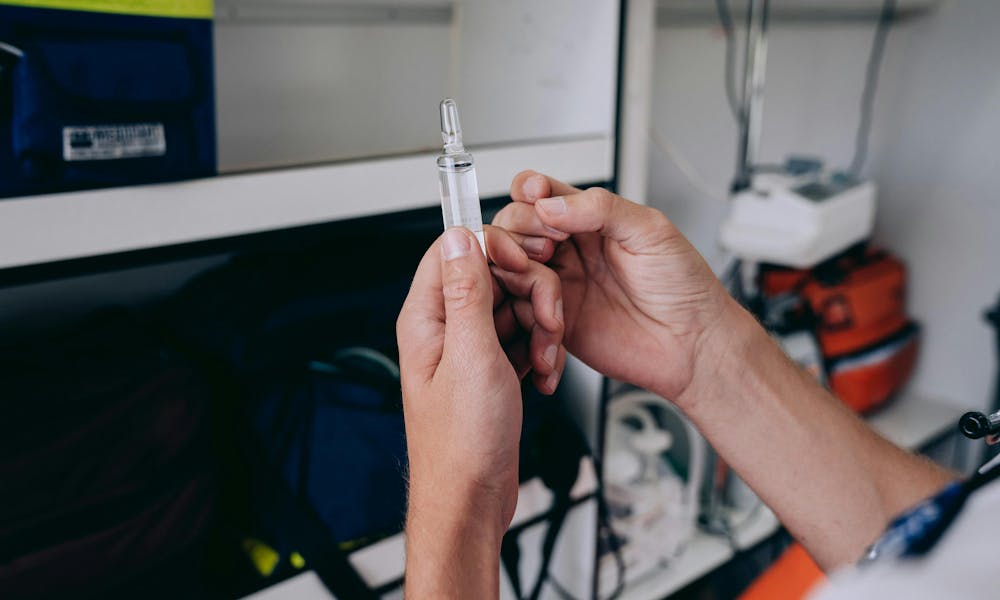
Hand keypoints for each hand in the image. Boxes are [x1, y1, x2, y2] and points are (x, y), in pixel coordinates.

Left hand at [396, 225, 563, 538]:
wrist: (472, 500)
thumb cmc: (462, 444)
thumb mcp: (471, 357)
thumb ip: (466, 293)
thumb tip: (458, 238)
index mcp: (427, 319)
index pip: (453, 251)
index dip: (494, 248)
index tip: (525, 263)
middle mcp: (444, 329)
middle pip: (493, 276)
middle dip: (530, 295)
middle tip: (547, 325)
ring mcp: (468, 349)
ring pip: (514, 307)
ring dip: (540, 327)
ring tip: (546, 361)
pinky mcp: (490, 368)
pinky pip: (521, 338)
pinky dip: (540, 351)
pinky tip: (544, 375)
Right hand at [492, 171, 729, 403]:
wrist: (692, 345)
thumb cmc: (684, 288)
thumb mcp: (650, 230)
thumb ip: (599, 209)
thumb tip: (550, 205)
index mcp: (591, 219)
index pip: (540, 192)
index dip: (529, 190)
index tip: (537, 198)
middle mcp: (569, 249)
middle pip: (514, 224)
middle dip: (521, 230)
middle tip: (550, 247)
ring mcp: (559, 284)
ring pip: (508, 265)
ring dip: (516, 268)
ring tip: (545, 282)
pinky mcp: (553, 321)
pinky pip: (518, 309)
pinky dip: (523, 309)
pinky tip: (550, 314)